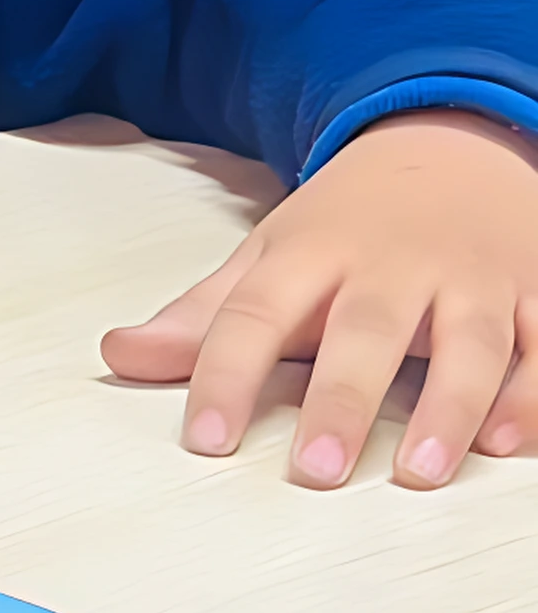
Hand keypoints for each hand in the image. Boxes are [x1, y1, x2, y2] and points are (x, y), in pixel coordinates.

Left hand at [100, 111, 537, 487]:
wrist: (457, 140)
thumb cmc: (354, 220)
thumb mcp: (273, 253)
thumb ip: (204, 315)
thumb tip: (117, 356)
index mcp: (315, 251)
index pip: (257, 311)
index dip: (225, 371)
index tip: (205, 438)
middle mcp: (394, 264)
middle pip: (367, 329)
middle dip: (342, 398)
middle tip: (317, 469)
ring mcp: (471, 277)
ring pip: (469, 340)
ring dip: (450, 405)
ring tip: (422, 471)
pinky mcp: (534, 289)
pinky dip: (530, 392)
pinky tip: (506, 439)